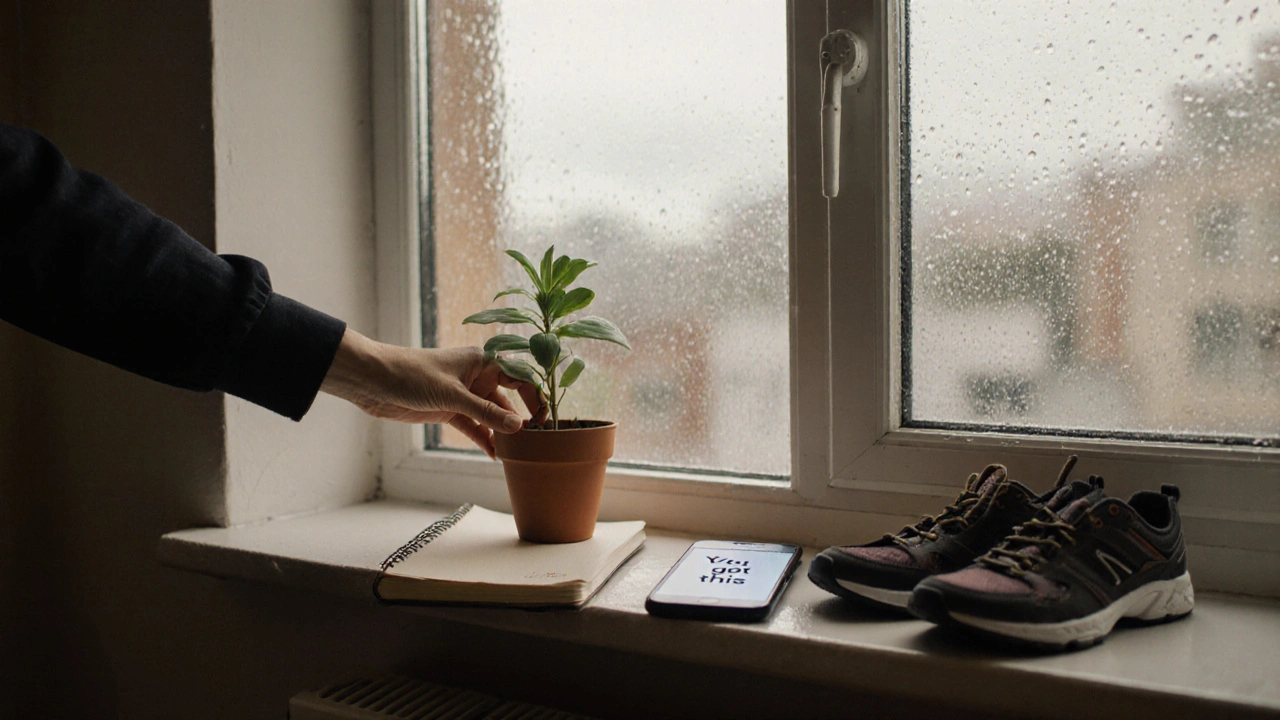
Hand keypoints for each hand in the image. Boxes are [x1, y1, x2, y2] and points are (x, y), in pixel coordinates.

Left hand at [320, 329, 545, 457]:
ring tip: (517, 452)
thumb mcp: (452, 396)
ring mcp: (462, 394)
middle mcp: (476, 376)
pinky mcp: (448, 409)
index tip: (545, 420)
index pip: (520, 378)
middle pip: (508, 398)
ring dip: (501, 432)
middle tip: (536, 441)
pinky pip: (473, 425)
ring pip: (491, 415)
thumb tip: (518, 426)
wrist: (373, 381)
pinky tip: (494, 453)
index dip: (535, 397)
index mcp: (482, 362)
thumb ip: (486, 412)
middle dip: (520, 418)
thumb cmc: (411, 375)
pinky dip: (483, 438)